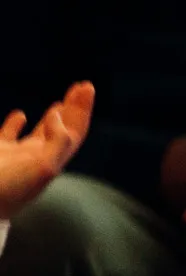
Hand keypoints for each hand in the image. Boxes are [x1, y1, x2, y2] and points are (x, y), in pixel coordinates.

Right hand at [0, 80, 92, 220]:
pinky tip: (20, 114)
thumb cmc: (9, 189)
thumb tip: (59, 116)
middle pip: (63, 130)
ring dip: (52, 117)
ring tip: (60, 103)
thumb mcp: (42, 167)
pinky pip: (8, 136)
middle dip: (74, 108)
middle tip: (83, 86)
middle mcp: (38, 157)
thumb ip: (57, 141)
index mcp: (53, 160)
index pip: (75, 131)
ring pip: (39, 133)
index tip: (87, 88)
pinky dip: (15, 124)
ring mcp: (16, 156)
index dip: (82, 110)